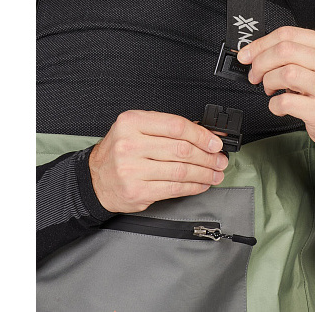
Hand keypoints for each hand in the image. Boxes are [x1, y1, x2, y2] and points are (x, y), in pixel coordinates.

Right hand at [89, 110, 227, 212]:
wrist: (95, 179)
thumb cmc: (120, 151)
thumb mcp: (139, 129)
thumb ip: (170, 129)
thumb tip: (207, 134)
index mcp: (132, 122)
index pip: (176, 126)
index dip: (202, 135)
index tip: (216, 142)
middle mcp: (130, 144)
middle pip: (181, 150)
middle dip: (207, 156)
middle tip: (220, 160)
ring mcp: (132, 169)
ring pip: (180, 171)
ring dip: (204, 173)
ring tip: (215, 173)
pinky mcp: (137, 191)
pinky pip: (173, 188)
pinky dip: (193, 187)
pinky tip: (201, 184)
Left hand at [237, 26, 314, 150]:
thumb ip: (296, 53)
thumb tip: (256, 51)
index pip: (288, 34)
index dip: (260, 44)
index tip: (247, 54)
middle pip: (284, 51)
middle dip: (260, 62)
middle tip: (255, 74)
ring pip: (285, 74)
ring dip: (268, 82)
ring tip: (270, 89)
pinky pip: (286, 102)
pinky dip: (274, 104)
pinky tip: (279, 105)